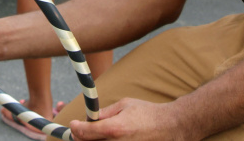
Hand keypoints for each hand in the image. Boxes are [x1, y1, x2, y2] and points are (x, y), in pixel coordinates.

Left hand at [69, 98, 190, 140]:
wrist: (170, 126)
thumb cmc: (148, 113)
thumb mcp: (124, 105)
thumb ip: (105, 112)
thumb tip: (90, 117)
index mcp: (115, 128)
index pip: (85, 132)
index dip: (75, 128)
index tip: (73, 124)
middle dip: (80, 137)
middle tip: (80, 130)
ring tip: (94, 134)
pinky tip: (104, 138)